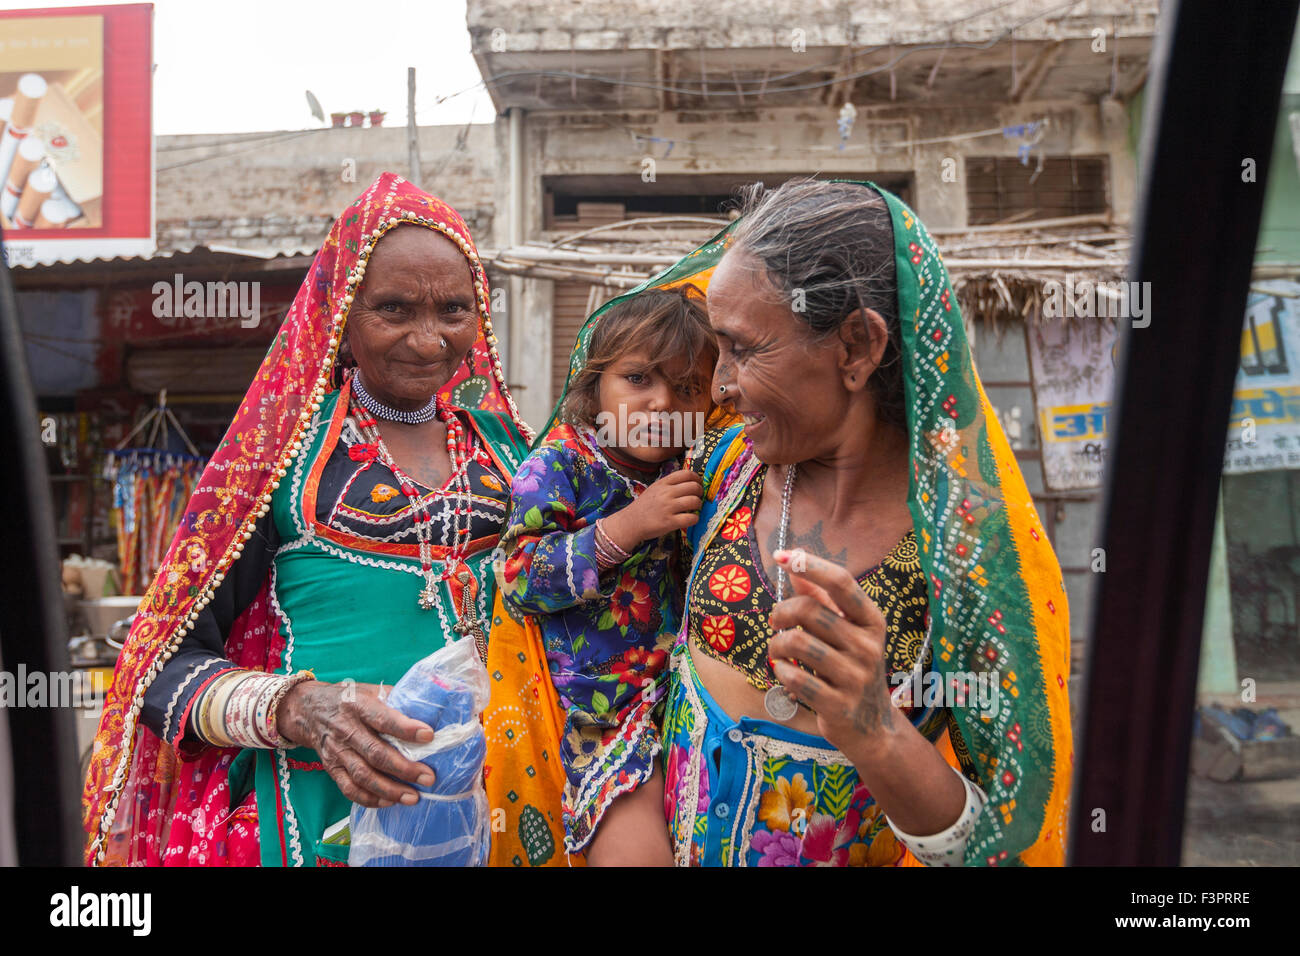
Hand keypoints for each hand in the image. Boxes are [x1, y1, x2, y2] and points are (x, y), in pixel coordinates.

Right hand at [276, 681, 436, 807]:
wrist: (308, 710)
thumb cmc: (349, 699)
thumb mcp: (369, 690)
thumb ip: (395, 700)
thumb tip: (430, 709)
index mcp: (358, 705)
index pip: (383, 719)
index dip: (406, 728)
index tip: (429, 735)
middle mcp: (346, 729)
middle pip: (375, 753)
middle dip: (404, 768)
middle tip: (428, 777)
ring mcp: (337, 751)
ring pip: (363, 775)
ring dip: (389, 789)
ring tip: (413, 797)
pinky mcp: (331, 768)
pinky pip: (349, 788)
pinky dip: (369, 799)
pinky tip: (389, 802)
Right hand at [601, 467, 702, 551]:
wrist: (630, 522)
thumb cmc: (644, 506)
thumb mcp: (655, 489)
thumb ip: (670, 484)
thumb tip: (690, 482)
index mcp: (663, 483)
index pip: (686, 474)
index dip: (697, 478)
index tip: (698, 484)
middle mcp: (666, 493)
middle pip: (694, 487)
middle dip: (700, 492)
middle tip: (697, 497)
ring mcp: (668, 508)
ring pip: (695, 501)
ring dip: (698, 505)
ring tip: (694, 509)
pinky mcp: (669, 522)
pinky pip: (691, 518)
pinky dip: (695, 519)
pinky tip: (690, 519)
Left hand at [767, 548, 895, 762]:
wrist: (873, 728)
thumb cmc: (853, 669)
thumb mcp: (847, 632)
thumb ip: (821, 598)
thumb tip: (793, 561)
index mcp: (872, 622)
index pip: (841, 582)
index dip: (809, 565)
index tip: (782, 555)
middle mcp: (868, 646)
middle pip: (809, 611)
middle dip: (781, 613)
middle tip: (774, 622)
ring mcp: (855, 677)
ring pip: (796, 643)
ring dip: (776, 645)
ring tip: (776, 651)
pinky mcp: (838, 705)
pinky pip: (795, 678)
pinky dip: (781, 671)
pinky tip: (784, 672)